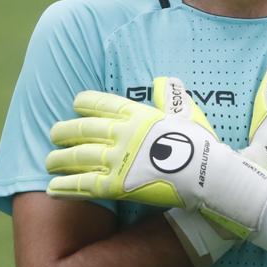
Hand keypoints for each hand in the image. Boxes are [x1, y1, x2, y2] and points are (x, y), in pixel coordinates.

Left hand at [46, 81, 266, 259]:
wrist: (216, 179)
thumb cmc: (210, 149)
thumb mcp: (192, 115)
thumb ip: (174, 98)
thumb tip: (165, 81)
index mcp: (142, 114)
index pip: (104, 102)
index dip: (87, 103)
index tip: (76, 104)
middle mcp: (126, 133)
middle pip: (83, 128)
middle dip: (66, 131)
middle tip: (55, 134)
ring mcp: (119, 158)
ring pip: (76, 156)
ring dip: (60, 158)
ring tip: (50, 161)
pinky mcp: (117, 184)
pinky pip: (82, 184)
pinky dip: (65, 184)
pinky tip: (53, 185)